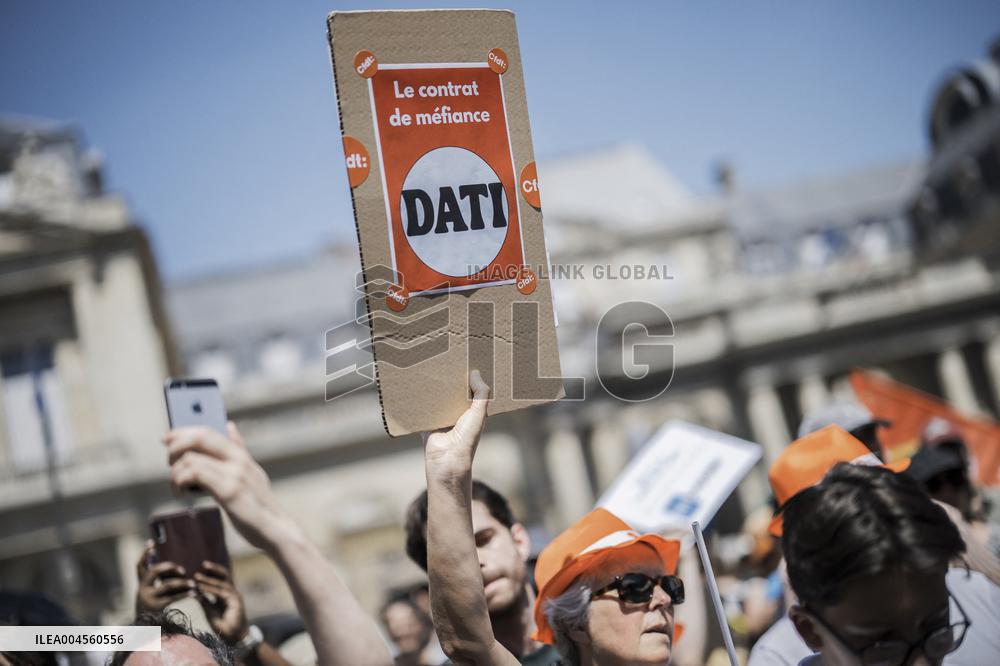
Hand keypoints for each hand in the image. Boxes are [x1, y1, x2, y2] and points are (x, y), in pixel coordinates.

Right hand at [135, 540, 194, 613]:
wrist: (146, 631)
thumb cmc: (154, 608)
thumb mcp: (153, 593)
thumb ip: (160, 581)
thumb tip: (175, 566)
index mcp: (141, 584)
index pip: (140, 566)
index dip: (144, 554)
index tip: (151, 542)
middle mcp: (142, 589)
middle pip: (155, 571)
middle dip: (169, 567)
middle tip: (183, 570)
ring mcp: (149, 598)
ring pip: (167, 585)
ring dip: (183, 583)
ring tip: (194, 583)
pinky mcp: (157, 607)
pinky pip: (173, 597)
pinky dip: (185, 594)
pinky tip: (195, 593)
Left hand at [163, 422, 289, 550]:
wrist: (275, 528)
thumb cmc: (259, 504)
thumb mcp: (252, 472)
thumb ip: (239, 449)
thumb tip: (229, 426)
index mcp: (241, 455)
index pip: (208, 431)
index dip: (183, 431)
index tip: (166, 438)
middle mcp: (238, 460)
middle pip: (200, 438)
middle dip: (176, 445)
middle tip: (169, 462)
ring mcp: (235, 474)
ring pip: (192, 458)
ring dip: (176, 472)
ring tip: (177, 486)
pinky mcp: (229, 491)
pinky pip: (195, 474)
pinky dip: (180, 481)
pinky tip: (181, 493)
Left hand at [195, 561, 248, 645]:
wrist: (234, 637)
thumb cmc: (223, 626)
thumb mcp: (210, 612)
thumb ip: (205, 601)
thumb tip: (195, 592)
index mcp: (226, 593)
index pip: (220, 579)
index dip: (211, 573)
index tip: (199, 569)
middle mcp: (231, 592)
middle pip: (225, 575)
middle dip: (214, 569)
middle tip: (203, 564)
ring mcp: (235, 595)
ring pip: (222, 582)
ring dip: (209, 579)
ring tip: (197, 576)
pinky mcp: (236, 600)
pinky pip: (222, 592)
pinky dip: (211, 589)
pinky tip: (201, 588)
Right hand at [422, 370, 490, 478]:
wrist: (447, 460)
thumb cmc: (467, 438)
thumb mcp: (479, 413)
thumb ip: (481, 393)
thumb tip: (475, 372)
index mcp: (471, 411)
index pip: (470, 390)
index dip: (467, 378)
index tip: (464, 361)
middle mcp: (456, 414)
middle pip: (452, 393)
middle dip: (448, 381)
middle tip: (442, 361)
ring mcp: (440, 418)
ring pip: (436, 399)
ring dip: (432, 389)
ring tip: (426, 370)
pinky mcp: (426, 423)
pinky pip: (420, 410)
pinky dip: (417, 402)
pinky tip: (413, 387)